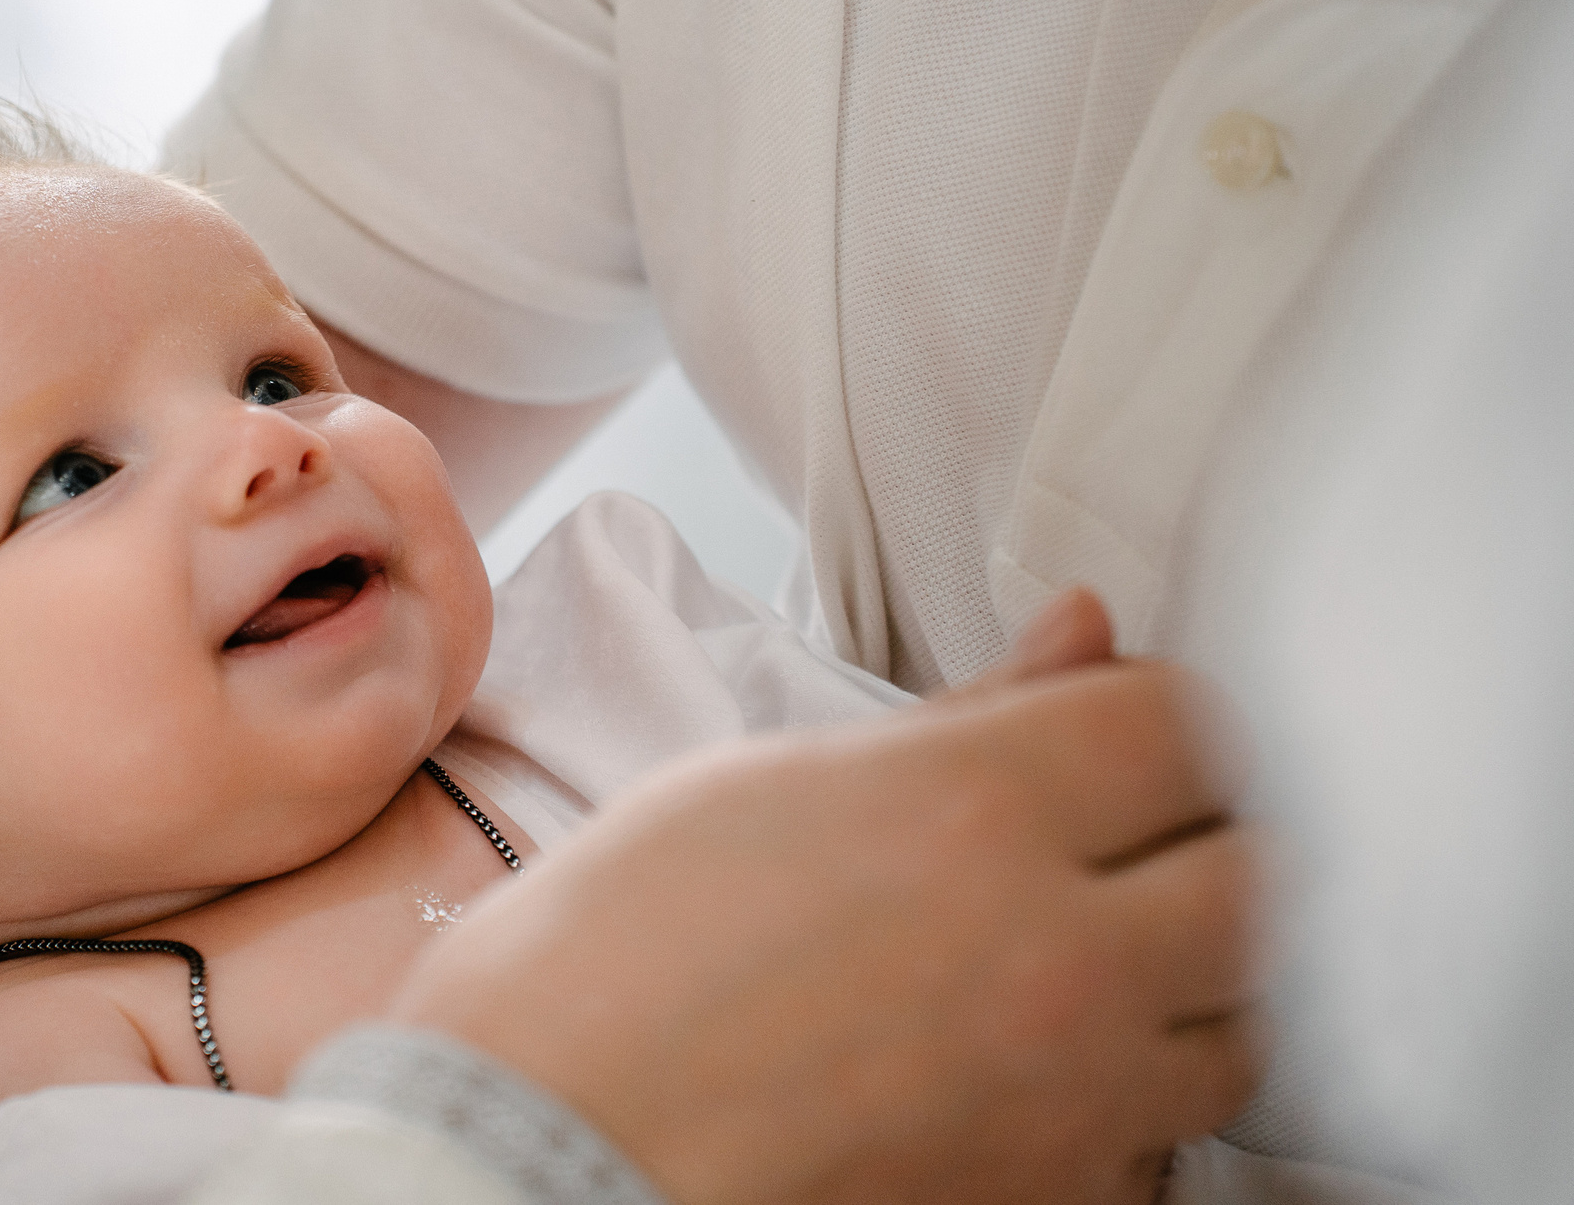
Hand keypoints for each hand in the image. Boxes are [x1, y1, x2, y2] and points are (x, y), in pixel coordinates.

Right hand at [392, 590, 1260, 1204]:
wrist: (531, 1153)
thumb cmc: (605, 962)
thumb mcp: (765, 787)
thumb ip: (963, 716)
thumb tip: (1088, 631)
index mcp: (975, 809)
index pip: (1191, 725)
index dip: (1153, 714)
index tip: (1108, 729)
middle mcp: (1058, 955)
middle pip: (1253, 873)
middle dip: (1193, 844)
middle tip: (1101, 841)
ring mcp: (1069, 1101)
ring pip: (1240, 1024)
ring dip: (1184, 981)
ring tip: (1074, 963)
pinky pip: (1168, 1148)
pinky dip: (1132, 1106)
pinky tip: (1035, 1075)